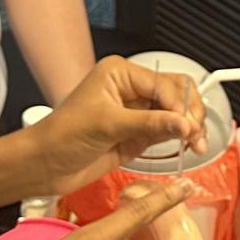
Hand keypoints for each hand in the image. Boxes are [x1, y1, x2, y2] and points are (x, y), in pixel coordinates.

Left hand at [0, 56, 204, 208]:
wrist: (44, 165)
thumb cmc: (60, 135)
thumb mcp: (107, 125)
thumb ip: (149, 124)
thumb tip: (184, 123)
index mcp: (120, 74)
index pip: (164, 83)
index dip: (179, 104)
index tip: (186, 125)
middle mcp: (131, 90)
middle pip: (177, 94)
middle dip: (190, 113)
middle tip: (195, 134)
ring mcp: (136, 113)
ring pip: (176, 114)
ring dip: (190, 127)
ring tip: (196, 144)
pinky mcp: (138, 135)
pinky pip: (168, 132)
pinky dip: (181, 139)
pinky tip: (187, 147)